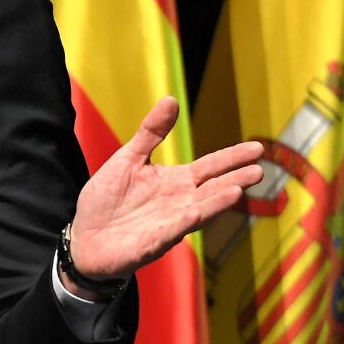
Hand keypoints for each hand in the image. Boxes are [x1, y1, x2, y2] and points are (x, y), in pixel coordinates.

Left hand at [64, 96, 262, 292]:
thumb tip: (171, 99)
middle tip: (259, 170)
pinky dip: (183, 222)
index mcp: (175, 181)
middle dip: (235, 180)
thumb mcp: (129, 158)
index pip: (210, 167)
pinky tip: (195, 212)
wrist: (84, 236)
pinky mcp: (151, 244)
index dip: (232, 158)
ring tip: (237, 190)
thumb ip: (151, 132)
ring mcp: (168, 225)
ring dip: (217, 202)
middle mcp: (178, 203)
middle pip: (212, 189)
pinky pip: (169, 231)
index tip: (257, 149)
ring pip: (198, 212)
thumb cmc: (108, 198)